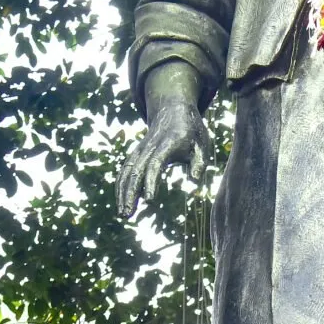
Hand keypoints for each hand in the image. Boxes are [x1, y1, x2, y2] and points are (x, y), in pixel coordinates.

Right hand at [119, 94, 205, 216]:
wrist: (173, 109)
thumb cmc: (192, 130)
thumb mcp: (202, 144)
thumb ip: (199, 162)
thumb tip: (194, 181)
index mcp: (168, 144)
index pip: (155, 164)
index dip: (151, 182)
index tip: (149, 200)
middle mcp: (150, 147)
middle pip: (135, 171)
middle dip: (130, 193)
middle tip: (127, 214)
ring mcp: (140, 149)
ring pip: (127, 171)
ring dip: (122, 192)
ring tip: (122, 214)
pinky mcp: (136, 153)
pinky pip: (125, 169)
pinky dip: (121, 185)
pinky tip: (122, 202)